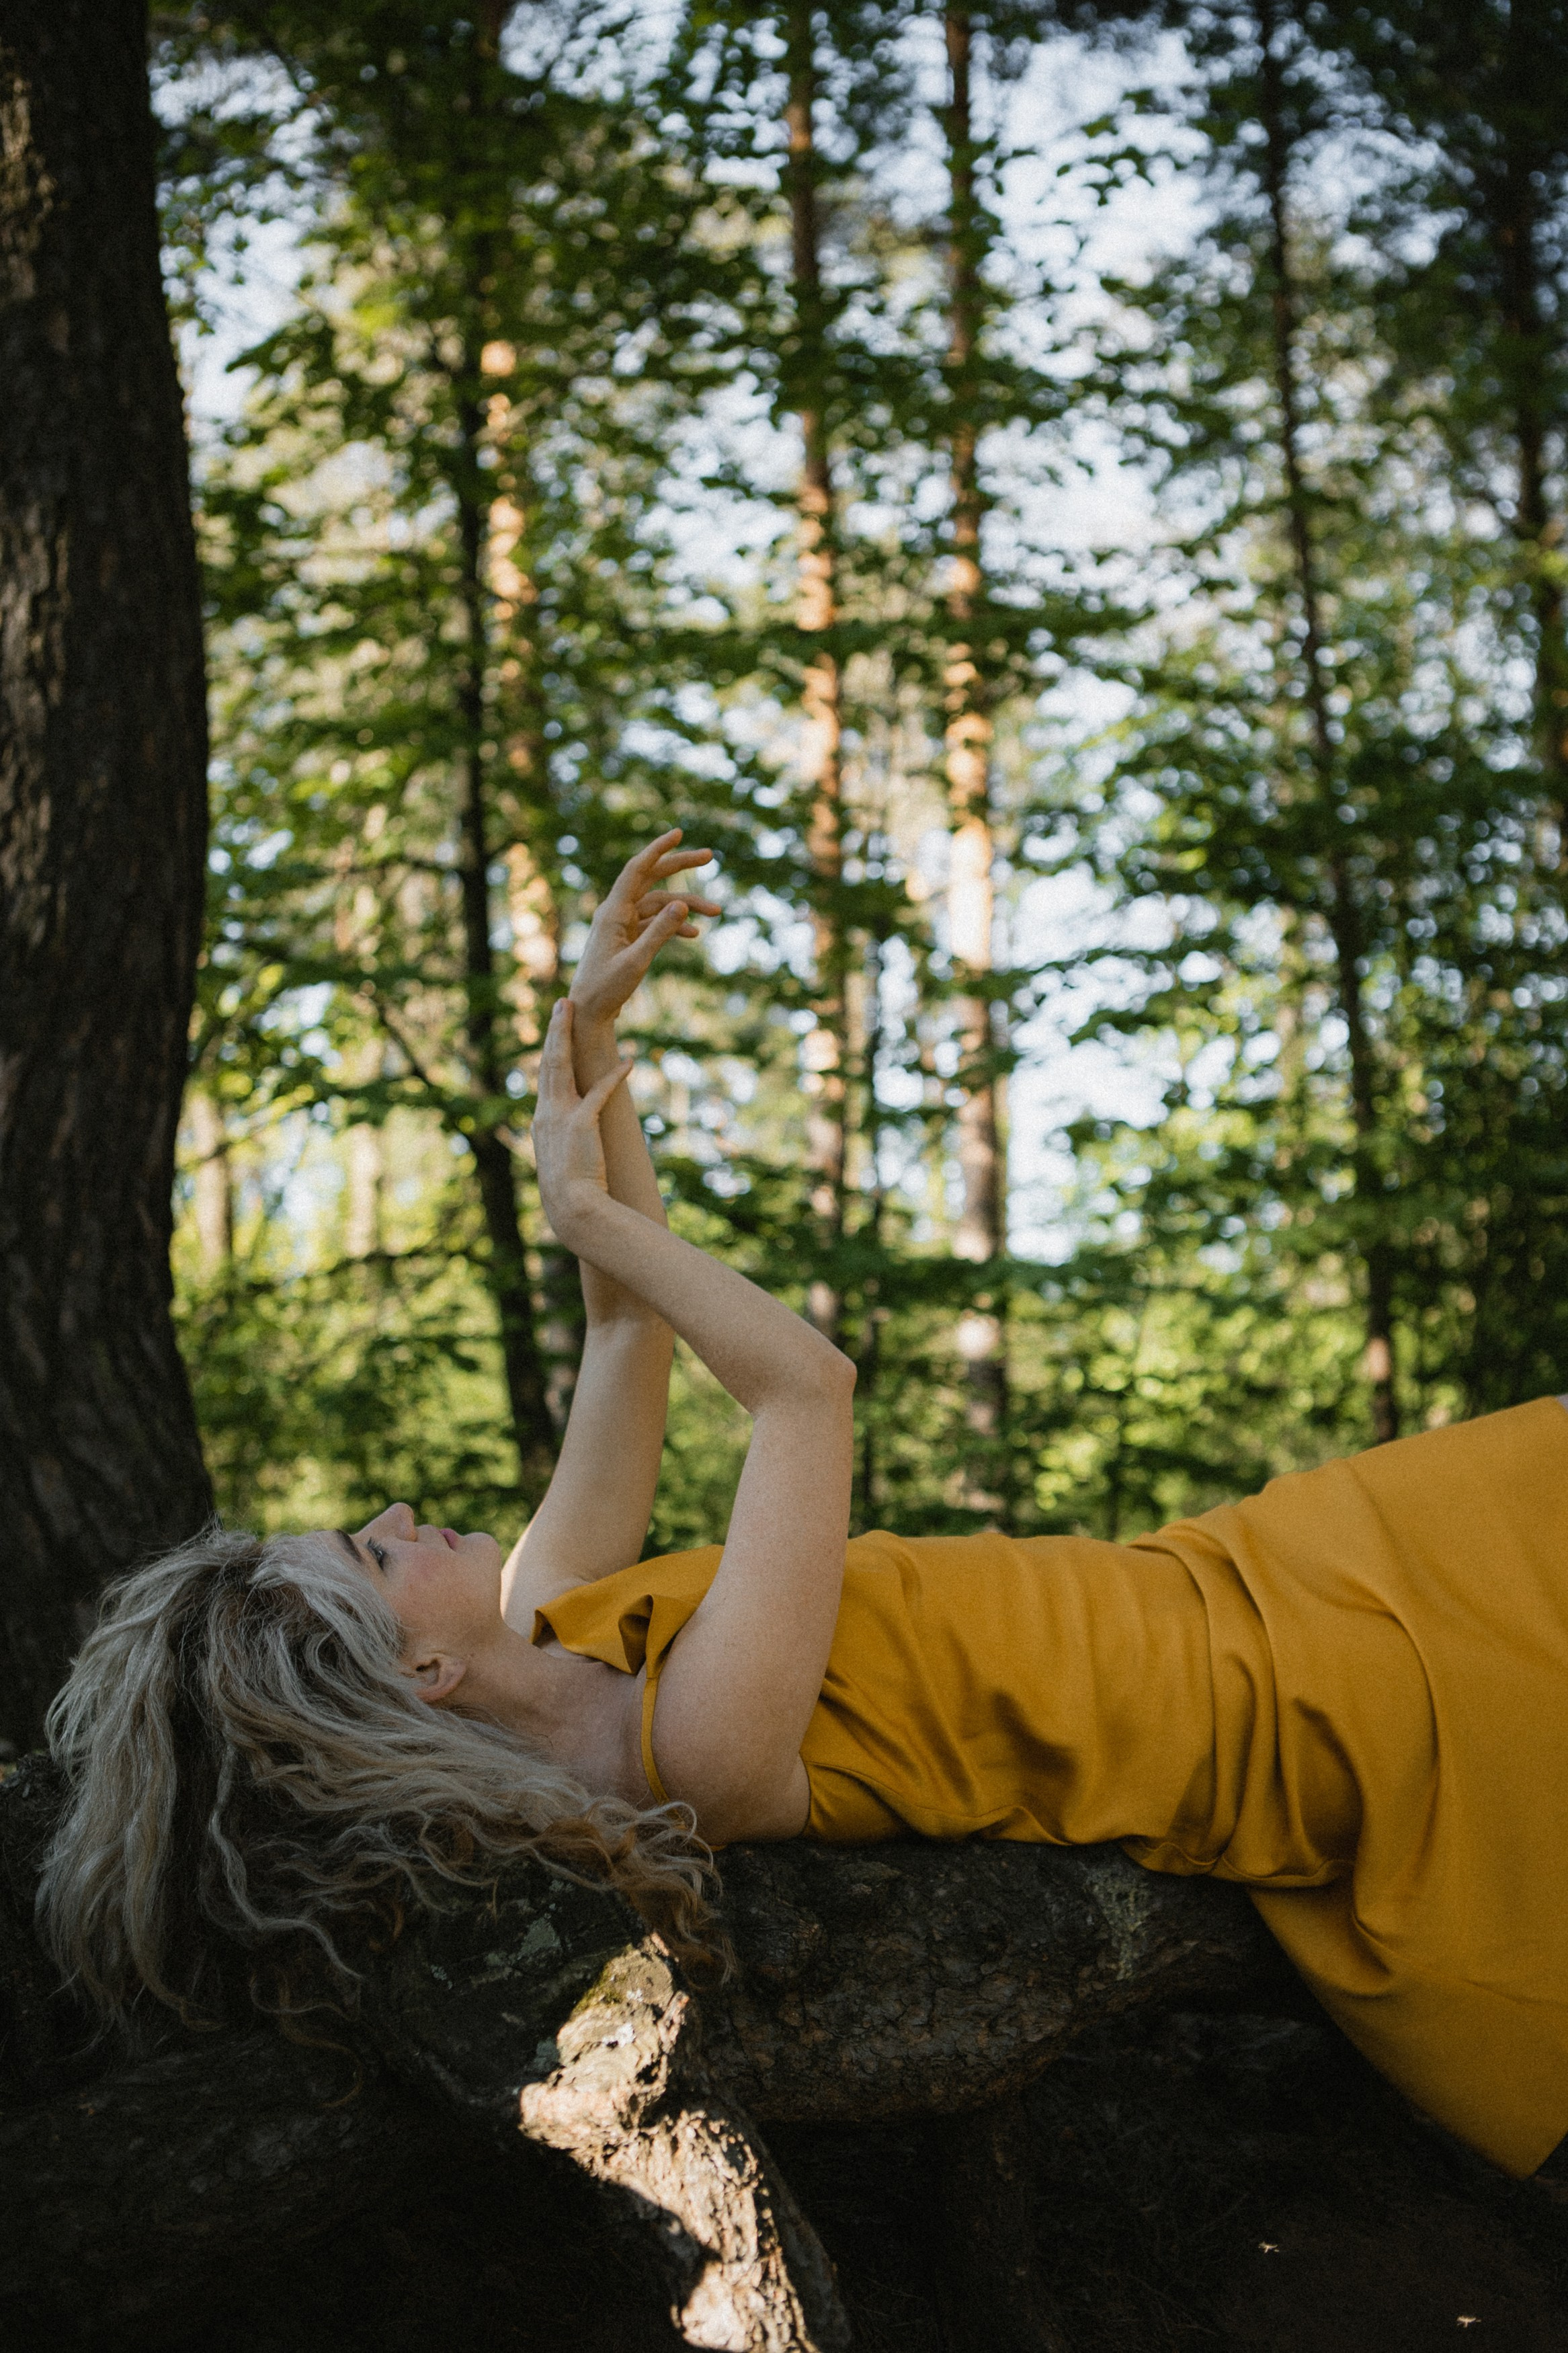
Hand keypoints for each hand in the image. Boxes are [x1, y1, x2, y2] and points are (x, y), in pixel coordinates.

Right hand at [531, 1000, 632, 1241]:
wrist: (573, 1208)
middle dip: (555, 1031)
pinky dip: (614, 1076)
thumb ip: (568, 1142)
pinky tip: (629, 1062)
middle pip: (549, 1062)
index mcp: (542, 1121)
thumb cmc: (571, 1194)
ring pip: (562, 1066)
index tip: (555, 1032)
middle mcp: (547, 1114)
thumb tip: (578, 1138)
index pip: (545, 1078)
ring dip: (568, 1036)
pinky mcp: (581, 1123)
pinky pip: (599, 1092)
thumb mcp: (564, 1161)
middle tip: (561, 1004)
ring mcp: (562, 1117)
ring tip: (573, 1011)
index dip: (550, 1051)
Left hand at [568, 829, 719, 1029]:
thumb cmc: (606, 989)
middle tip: (710, 855)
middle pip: (652, 879)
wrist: (589, 1011)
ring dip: (687, 906)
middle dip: (680, 866)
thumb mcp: (636, 962)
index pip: (637, 870)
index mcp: (612, 912)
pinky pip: (655, 923)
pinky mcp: (628, 938)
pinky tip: (695, 934)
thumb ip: (660, 933)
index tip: (678, 833)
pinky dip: (674, 925)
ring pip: (659, 904)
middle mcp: (617, 912)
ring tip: (717, 912)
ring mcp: (623, 924)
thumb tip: (683, 904)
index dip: (658, 849)